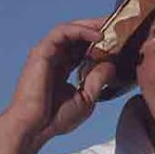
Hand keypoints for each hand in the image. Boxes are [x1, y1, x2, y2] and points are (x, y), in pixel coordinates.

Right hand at [6, 19, 116, 144]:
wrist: (34, 128)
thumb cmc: (55, 118)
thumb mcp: (86, 98)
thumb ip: (98, 80)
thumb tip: (111, 64)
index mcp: (62, 69)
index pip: (82, 50)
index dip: (100, 44)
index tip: (120, 41)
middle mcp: (54, 58)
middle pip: (77, 36)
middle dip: (98, 28)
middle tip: (119, 25)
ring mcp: (46, 54)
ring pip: (70, 30)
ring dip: (91, 26)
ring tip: (111, 26)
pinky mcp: (42, 51)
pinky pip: (62, 32)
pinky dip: (81, 30)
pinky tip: (99, 35)